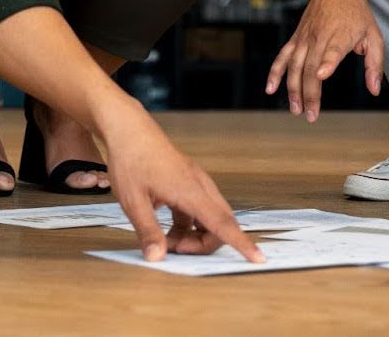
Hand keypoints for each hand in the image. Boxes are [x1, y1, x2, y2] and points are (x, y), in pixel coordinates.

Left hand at [94, 99, 262, 263]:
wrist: (130, 130)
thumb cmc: (131, 160)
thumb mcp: (133, 202)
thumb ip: (148, 231)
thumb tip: (157, 258)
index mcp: (191, 191)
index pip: (222, 224)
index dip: (241, 243)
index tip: (258, 258)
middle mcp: (200, 185)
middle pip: (220, 223)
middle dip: (204, 244)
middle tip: (174, 251)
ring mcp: (196, 182)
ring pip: (210, 217)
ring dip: (194, 235)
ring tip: (165, 240)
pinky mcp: (189, 181)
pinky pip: (199, 209)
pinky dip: (188, 225)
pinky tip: (166, 228)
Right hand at [265, 0, 383, 121]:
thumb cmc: (358, 14)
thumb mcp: (374, 36)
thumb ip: (375, 64)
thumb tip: (374, 90)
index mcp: (341, 36)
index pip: (333, 51)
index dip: (327, 63)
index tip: (321, 75)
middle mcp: (320, 37)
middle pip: (310, 67)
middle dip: (309, 93)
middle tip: (311, 116)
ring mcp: (305, 38)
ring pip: (295, 66)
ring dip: (293, 89)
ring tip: (296, 110)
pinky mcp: (296, 37)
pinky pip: (283, 56)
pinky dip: (275, 72)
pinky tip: (270, 88)